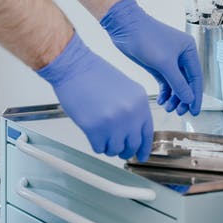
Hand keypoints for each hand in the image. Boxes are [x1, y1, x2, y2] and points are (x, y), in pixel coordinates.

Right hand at [37, 33, 153, 160]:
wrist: (75, 66)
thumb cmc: (95, 75)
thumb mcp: (126, 90)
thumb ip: (134, 110)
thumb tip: (134, 133)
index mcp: (140, 103)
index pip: (147, 133)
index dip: (144, 148)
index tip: (141, 156)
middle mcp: (130, 114)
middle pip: (132, 145)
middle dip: (125, 150)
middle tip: (119, 150)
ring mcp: (113, 122)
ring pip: (115, 149)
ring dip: (109, 147)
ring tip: (102, 136)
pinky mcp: (94, 128)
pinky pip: (99, 148)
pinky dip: (96, 145)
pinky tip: (93, 134)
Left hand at [100, 0, 203, 114]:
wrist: (125, 27)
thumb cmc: (147, 38)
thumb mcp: (164, 63)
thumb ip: (178, 83)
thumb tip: (189, 99)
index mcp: (189, 50)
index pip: (196, 77)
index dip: (196, 95)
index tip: (194, 111)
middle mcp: (181, 55)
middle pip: (186, 82)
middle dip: (183, 98)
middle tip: (180, 112)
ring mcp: (169, 61)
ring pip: (176, 84)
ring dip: (174, 97)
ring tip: (168, 108)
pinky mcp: (157, 64)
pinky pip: (165, 82)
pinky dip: (165, 92)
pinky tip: (162, 100)